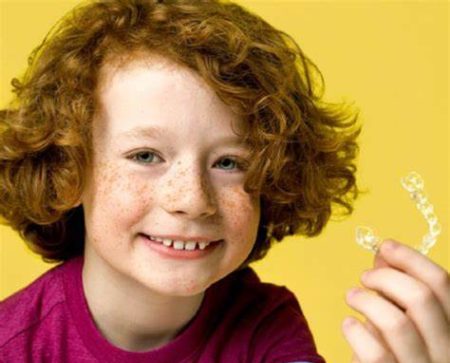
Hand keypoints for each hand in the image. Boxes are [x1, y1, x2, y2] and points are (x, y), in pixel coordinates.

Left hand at [342, 239, 449, 362]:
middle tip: (365, 277)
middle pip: (421, 298)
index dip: (412, 258)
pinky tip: (349, 325)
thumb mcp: (407, 320)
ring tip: (352, 296)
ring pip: (396, 322)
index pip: (443, 284)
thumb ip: (399, 291)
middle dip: (386, 277)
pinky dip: (355, 330)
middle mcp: (446, 352)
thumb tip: (383, 253)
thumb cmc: (398, 353)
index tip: (385, 246)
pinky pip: (374, 351)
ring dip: (366, 300)